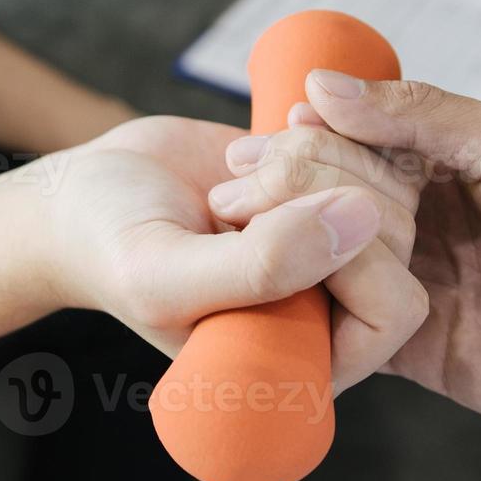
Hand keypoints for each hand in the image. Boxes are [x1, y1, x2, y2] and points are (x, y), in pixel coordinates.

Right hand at [41, 116, 388, 357]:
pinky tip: (279, 124)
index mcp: (303, 356)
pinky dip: (330, 124)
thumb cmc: (110, 251)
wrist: (87, 195)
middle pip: (393, 237)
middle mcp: (331, 303)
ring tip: (238, 163)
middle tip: (228, 194)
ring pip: (388, 184)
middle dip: (312, 192)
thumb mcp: (166, 277)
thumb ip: (261, 267)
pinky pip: (374, 146)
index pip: (391, 313)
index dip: (349, 258)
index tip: (260, 223)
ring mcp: (334, 241)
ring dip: (314, 155)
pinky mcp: (329, 185)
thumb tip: (361, 220)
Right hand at [218, 74, 480, 434]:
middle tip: (228, 201)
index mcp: (434, 161)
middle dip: (277, 198)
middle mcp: (410, 219)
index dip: (296, 145)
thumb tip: (321, 86)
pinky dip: (304, 323)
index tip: (247, 149)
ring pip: (320, 263)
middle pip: (321, 201)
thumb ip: (421, 115)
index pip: (345, 143)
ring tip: (230, 250)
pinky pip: (342, 333)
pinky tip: (259, 310)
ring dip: (279, 255)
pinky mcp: (405, 347)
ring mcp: (404, 282)